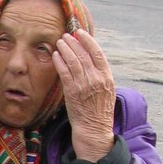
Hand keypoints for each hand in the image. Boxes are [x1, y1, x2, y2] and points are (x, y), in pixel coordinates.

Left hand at [53, 30, 116, 161]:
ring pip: (73, 61)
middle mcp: (96, 79)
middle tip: (66, 36)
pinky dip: (59, 62)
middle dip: (73, 42)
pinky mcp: (72, 93)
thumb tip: (90, 60)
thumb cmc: (99, 111)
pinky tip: (55, 55)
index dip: (88, 41)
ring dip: (65, 49)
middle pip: (83, 54)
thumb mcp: (107, 90)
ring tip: (60, 42)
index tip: (80, 33)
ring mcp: (84, 85)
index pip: (97, 53)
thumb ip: (100, 75)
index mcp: (107, 77)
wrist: (94, 129)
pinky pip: (64, 72)